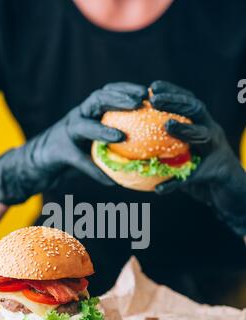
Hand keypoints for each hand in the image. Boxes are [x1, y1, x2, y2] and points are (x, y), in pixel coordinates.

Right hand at [0, 82, 147, 204]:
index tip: (147, 91)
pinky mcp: (59, 151)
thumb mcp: (95, 142)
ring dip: (103, 129)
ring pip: (84, 125)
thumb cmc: (76, 152)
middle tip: (138, 103)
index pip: (108, 92)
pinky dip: (94, 171)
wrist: (40, 163)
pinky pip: (79, 161)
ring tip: (122, 136)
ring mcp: (66, 131)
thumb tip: (149, 153)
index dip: (126, 88)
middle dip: (118, 98)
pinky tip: (110, 181)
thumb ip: (116, 141)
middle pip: (97, 99)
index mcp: (89, 111)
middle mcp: (78, 116)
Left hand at [150, 80, 245, 236]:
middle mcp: (211, 132)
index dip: (171, 93)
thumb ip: (163, 152)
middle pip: (196, 109)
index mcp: (202, 125)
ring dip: (185, 129)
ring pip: (202, 134)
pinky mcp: (217, 171)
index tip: (152, 87)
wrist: (226, 195)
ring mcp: (217, 150)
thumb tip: (130, 154)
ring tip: (168, 125)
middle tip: (154, 99)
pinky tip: (159, 189)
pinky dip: (175, 183)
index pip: (187, 102)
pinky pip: (195, 175)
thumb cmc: (199, 174)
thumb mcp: (181, 158)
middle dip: (176, 102)